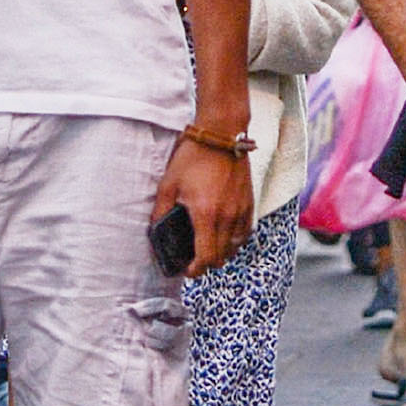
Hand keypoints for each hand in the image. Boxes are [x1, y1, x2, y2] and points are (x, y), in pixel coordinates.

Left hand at [154, 133, 254, 279]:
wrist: (221, 135)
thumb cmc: (193, 158)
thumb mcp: (168, 185)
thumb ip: (160, 212)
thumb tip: (156, 232)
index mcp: (206, 214)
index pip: (206, 258)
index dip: (195, 270)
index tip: (187, 270)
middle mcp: (227, 216)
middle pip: (221, 257)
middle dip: (206, 263)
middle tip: (193, 259)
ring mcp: (242, 211)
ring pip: (235, 248)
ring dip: (222, 252)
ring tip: (208, 246)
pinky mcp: (250, 203)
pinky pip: (245, 233)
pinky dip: (234, 240)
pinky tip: (223, 233)